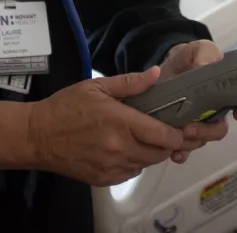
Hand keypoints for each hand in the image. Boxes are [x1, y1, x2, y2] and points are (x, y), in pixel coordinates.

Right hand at [28, 67, 183, 186]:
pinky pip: (129, 174)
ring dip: (153, 154)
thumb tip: (157, 73)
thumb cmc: (67, 106)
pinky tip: (132, 150)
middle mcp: (118, 148)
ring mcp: (110, 166)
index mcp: (121, 123)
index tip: (183, 127)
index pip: (161, 135)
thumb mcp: (98, 86)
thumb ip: (131, 82)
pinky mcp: (101, 179)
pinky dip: (136, 163)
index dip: (177, 134)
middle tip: (170, 132)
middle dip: (168, 144)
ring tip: (152, 140)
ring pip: (145, 164)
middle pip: (158, 153)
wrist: (37, 136)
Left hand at [160, 40, 236, 163]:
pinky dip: (181, 154)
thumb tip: (204, 65)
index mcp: (224, 92)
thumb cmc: (189, 57)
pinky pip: (184, 149)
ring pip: (201, 141)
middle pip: (219, 130)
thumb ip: (205, 54)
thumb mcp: (199, 49)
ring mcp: (196, 123)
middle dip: (209, 132)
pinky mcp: (178, 132)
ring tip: (178, 136)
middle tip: (191, 127)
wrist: (165, 67)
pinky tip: (175, 154)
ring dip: (192, 142)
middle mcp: (213, 111)